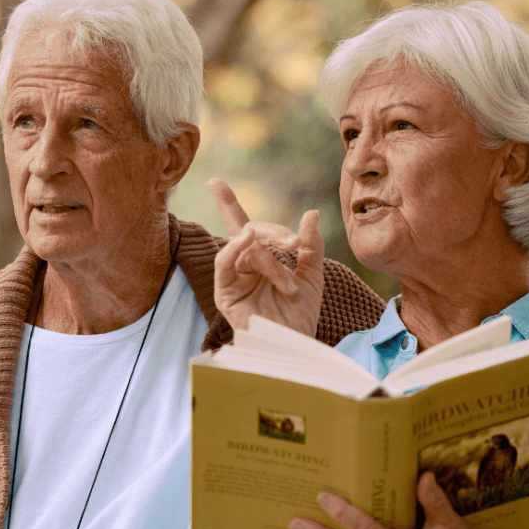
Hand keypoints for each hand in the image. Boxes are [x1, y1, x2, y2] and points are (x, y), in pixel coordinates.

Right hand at [209, 177, 323, 336]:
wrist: (295, 347)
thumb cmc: (301, 318)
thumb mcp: (313, 276)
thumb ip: (310, 246)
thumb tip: (310, 214)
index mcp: (259, 261)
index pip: (242, 226)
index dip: (228, 203)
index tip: (215, 181)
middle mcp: (242, 268)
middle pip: (250, 232)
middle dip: (276, 234)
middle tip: (296, 246)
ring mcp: (232, 280)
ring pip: (245, 247)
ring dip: (270, 258)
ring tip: (288, 283)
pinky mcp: (224, 293)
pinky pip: (225, 262)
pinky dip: (236, 249)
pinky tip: (248, 242)